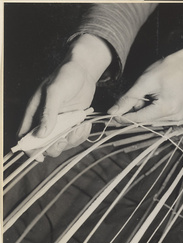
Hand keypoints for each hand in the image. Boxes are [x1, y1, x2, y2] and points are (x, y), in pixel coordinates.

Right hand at [18, 34, 111, 158]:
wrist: (84, 72)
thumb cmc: (66, 77)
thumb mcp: (55, 92)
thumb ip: (48, 113)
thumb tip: (40, 135)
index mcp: (33, 112)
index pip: (25, 136)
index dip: (29, 149)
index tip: (41, 156)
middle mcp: (45, 120)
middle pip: (44, 144)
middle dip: (55, 146)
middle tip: (65, 138)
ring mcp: (59, 123)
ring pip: (61, 143)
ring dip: (71, 140)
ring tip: (78, 126)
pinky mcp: (72, 123)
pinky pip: (74, 137)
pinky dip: (80, 134)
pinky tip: (84, 124)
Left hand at [108, 43, 182, 122]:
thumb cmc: (166, 69)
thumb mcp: (144, 82)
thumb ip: (128, 99)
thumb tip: (112, 112)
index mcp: (167, 109)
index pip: (139, 119)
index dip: (124, 118)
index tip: (111, 115)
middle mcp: (173, 118)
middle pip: (144, 121)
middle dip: (135, 111)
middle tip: (136, 95)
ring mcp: (176, 118)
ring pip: (149, 120)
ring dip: (143, 111)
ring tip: (148, 95)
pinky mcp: (176, 117)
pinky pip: (157, 118)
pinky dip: (150, 111)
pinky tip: (153, 99)